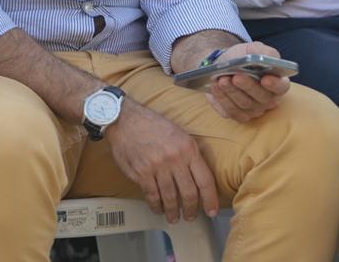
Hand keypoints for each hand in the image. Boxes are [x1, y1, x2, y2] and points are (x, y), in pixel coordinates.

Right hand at [108, 100, 218, 222]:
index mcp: (189, 149)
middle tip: (191, 217)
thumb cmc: (154, 125)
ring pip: (170, 197)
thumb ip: (190, 154)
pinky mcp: (142, 174)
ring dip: (173, 211)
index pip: (205, 179)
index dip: (210, 198)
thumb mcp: (180, 134)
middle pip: (189, 192)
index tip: (212, 210)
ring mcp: (158, 167)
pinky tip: (159, 210)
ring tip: (174, 218)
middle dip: (191, 209)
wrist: (127, 120)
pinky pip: (152, 195)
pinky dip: (156, 206)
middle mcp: (175, 159)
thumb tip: (198, 175)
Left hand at [204, 42, 289, 122]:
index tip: (265, 79)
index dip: (275, 84)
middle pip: (262, 98)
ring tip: (222, 80)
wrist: (224, 65)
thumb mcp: (253, 49)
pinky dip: (223, 99)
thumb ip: (264, 51)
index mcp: (277, 82)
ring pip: (245, 105)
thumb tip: (271, 58)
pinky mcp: (238, 115)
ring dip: (232, 92)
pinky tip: (216, 87)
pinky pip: (232, 111)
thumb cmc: (242, 57)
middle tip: (236, 77)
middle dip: (248, 87)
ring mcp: (254, 110)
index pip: (281, 86)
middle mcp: (268, 99)